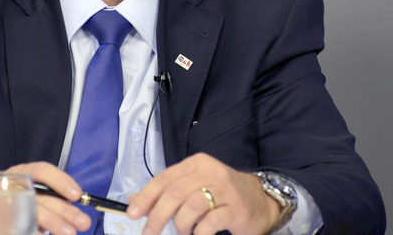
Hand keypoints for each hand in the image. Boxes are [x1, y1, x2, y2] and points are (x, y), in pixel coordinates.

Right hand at [0, 162, 90, 234]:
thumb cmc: (12, 203)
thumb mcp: (30, 195)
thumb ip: (50, 200)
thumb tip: (75, 212)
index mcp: (19, 174)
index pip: (41, 171)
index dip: (60, 180)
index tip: (77, 194)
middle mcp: (8, 185)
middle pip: (40, 196)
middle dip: (63, 210)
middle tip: (82, 222)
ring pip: (30, 212)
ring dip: (52, 223)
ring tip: (69, 233)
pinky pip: (17, 226)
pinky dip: (32, 231)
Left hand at [126, 153, 279, 234]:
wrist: (260, 201)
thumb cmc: (222, 195)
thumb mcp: (194, 187)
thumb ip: (167, 192)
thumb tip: (135, 202)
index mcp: (196, 164)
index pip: (164, 179)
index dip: (146, 197)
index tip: (133, 213)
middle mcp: (210, 172)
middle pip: (174, 193)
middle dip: (157, 216)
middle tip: (149, 232)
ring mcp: (225, 189)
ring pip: (191, 206)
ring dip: (180, 225)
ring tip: (183, 232)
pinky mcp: (236, 209)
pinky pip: (209, 222)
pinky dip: (198, 232)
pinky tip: (197, 234)